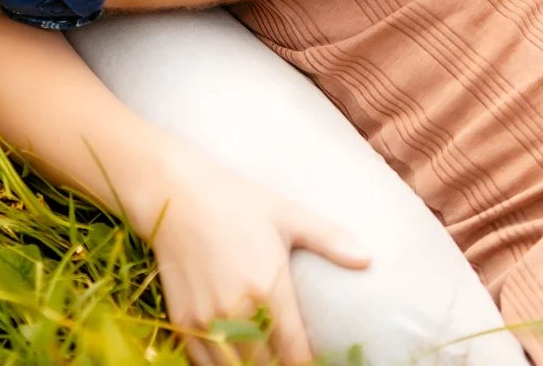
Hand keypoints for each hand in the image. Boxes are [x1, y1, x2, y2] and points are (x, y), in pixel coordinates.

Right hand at [138, 147, 368, 364]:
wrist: (174, 193)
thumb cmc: (236, 201)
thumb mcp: (287, 214)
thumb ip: (329, 240)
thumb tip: (368, 259)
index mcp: (268, 286)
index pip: (295, 351)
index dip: (308, 364)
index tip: (316, 362)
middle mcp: (237, 308)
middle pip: (267, 365)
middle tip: (290, 359)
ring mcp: (207, 318)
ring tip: (267, 360)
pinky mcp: (183, 319)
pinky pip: (203, 363)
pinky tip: (235, 359)